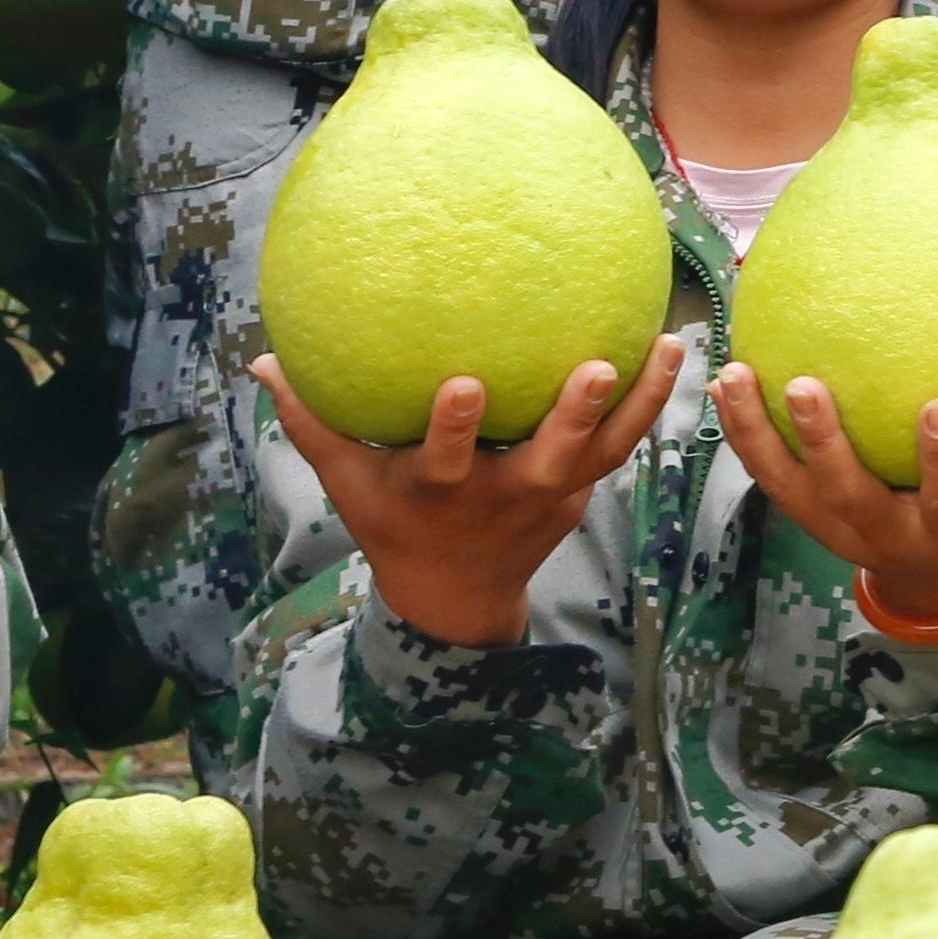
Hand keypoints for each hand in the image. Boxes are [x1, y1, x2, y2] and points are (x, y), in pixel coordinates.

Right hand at [261, 335, 688, 648]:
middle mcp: (503, 495)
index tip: (464, 385)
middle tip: (596, 368)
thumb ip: (312, 422)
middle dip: (572, 419)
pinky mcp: (580, 493)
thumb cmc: (394, 522)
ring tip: (671, 344)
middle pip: (548, 461)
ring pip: (603, 452)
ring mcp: (550, 496)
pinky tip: (673, 354)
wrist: (457, 594)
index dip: (455, 428)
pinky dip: (648, 406)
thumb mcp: (348, 482)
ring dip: (639, 403)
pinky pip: (620, 447)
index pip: (446, 462)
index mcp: (441, 492)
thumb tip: (264, 361)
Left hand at [714, 364, 937, 631]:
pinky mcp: (806, 516)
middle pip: (847, 495)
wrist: (937, 585)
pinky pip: (768, 473)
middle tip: (808, 385)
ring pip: (790, 486)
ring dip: (758, 433)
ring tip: (734, 372)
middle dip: (825, 445)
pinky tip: (726, 377)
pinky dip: (743, 431)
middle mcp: (883, 536)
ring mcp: (837, 528)